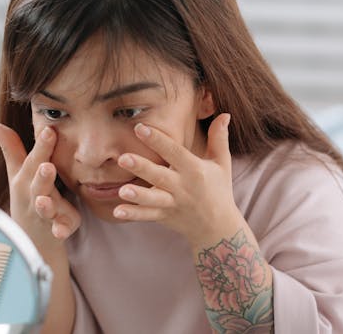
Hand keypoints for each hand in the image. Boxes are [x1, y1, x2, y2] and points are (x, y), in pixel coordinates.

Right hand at [0, 123, 80, 252]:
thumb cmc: (27, 196)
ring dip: (45, 205)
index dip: (42, 146)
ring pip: (45, 209)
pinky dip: (60, 231)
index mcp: (27, 179)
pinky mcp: (60, 227)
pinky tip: (61, 231)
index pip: (34, 160)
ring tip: (43, 200)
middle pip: (38, 184)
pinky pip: (59, 230)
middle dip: (42, 176)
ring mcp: (46, 213)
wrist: (31, 237)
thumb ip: (11, 148)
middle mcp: (35, 195)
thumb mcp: (18, 172)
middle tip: (47, 166)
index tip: (49, 130)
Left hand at [114, 113, 242, 249]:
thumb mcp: (222, 163)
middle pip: (160, 176)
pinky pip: (148, 216)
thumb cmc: (219, 189)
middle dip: (142, 167)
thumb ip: (219, 138)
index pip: (174, 152)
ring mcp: (173, 203)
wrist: (218, 228)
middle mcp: (183, 187)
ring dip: (138, 195)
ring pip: (153, 199)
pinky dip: (134, 214)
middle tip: (123, 158)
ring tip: (122, 190)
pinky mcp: (165, 217)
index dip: (157, 140)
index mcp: (195, 170)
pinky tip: (117, 211)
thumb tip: (225, 114)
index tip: (139, 127)